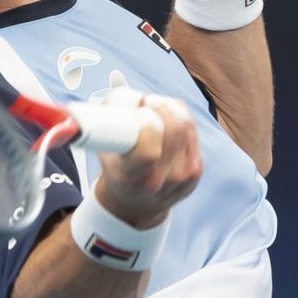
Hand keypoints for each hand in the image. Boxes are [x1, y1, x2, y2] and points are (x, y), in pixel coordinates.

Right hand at [95, 92, 201, 228]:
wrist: (136, 204)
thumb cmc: (117, 170)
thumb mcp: (101, 150)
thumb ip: (103, 122)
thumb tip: (114, 92)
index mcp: (129, 178)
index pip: (147, 152)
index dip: (146, 124)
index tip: (137, 112)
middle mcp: (159, 181)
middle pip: (175, 128)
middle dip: (159, 106)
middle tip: (144, 104)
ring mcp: (182, 177)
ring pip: (185, 124)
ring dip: (169, 109)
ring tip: (152, 111)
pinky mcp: (196, 170)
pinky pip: (192, 129)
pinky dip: (179, 118)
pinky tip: (165, 124)